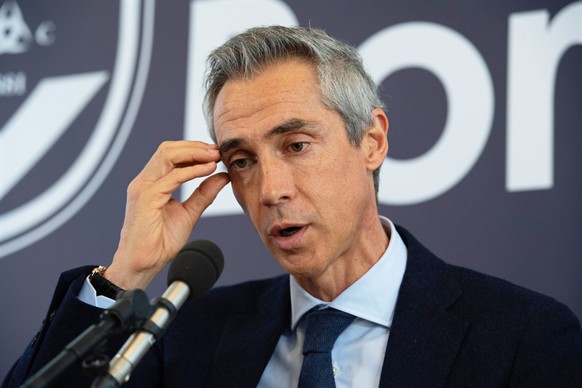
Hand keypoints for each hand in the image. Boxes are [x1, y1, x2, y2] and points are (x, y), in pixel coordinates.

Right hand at [104, 141, 229, 289]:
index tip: (217, 153)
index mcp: (152, 183)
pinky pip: (172, 177)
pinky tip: (209, 169)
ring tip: (215, 157)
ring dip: (194, 153)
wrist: (143, 264)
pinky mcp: (146, 197)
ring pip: (167, 155)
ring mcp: (143, 187)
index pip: (171, 154)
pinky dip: (192, 170)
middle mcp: (144, 181)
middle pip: (168, 149)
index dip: (194, 150)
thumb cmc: (160, 242)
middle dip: (195, 146)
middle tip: (218, 150)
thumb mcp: (189, 213)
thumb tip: (222, 176)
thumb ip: (204, 193)